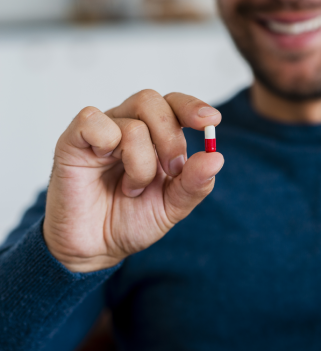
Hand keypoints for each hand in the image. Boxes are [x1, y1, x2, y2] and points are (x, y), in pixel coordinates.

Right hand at [44, 90, 223, 272]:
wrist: (96, 248)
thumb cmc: (133, 220)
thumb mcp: (173, 206)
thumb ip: (195, 183)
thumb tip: (216, 157)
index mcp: (156, 135)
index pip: (174, 104)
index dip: (192, 107)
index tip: (210, 121)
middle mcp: (128, 125)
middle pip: (153, 102)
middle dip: (170, 140)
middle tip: (171, 170)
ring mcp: (101, 132)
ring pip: (132, 124)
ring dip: (140, 163)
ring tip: (133, 188)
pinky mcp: (73, 140)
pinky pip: (93, 121)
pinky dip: (106, 143)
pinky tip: (103, 166)